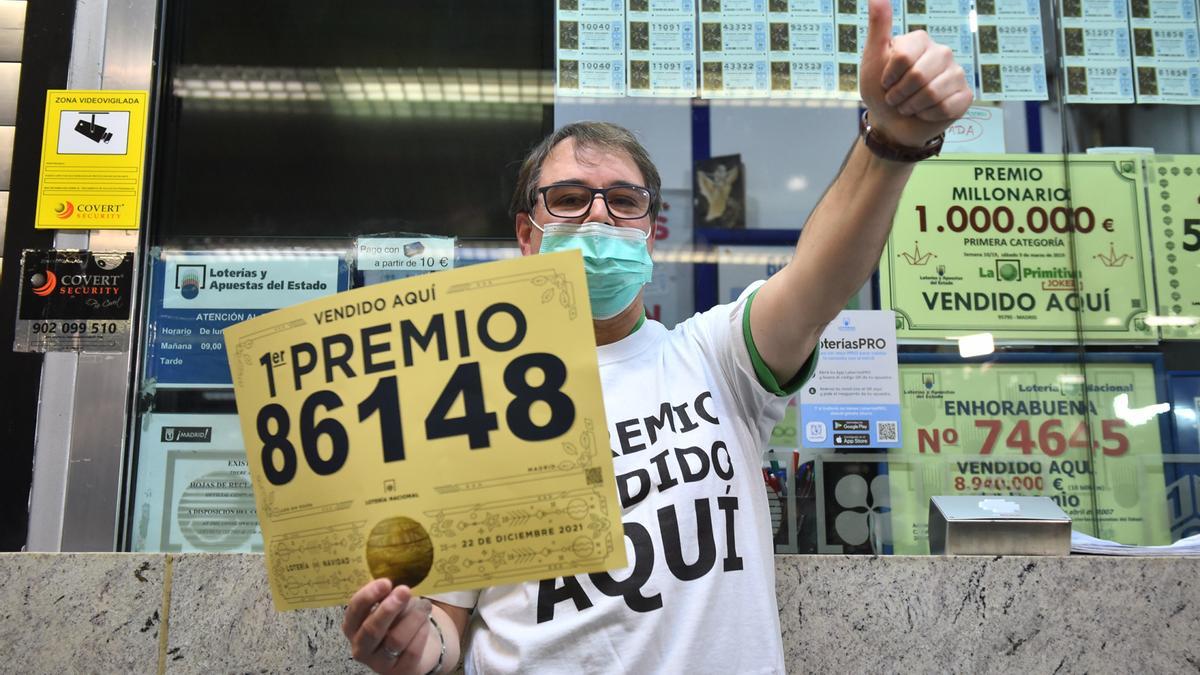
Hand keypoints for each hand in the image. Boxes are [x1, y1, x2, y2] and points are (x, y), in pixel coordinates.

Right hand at [343, 579, 433, 673]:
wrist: (411, 649)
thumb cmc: (395, 621)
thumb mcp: (387, 607)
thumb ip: (387, 597)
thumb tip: (398, 586)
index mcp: (352, 627)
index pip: (354, 611)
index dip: (368, 596)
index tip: (386, 582)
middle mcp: (361, 648)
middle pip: (372, 629)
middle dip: (389, 608)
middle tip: (404, 590)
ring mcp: (379, 663)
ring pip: (395, 640)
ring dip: (413, 618)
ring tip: (424, 604)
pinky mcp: (400, 671)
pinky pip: (412, 650)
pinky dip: (421, 632)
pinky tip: (426, 621)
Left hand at [859, 0, 972, 147]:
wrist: (892, 122)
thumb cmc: (881, 90)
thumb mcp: (873, 58)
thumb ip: (879, 27)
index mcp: (921, 40)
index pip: (903, 57)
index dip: (889, 76)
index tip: (885, 82)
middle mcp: (942, 53)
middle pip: (919, 76)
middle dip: (900, 94)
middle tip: (895, 98)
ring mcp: (956, 73)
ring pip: (933, 93)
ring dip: (913, 106)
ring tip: (909, 105)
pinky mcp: (964, 95)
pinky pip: (947, 107)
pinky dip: (929, 115)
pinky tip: (925, 112)